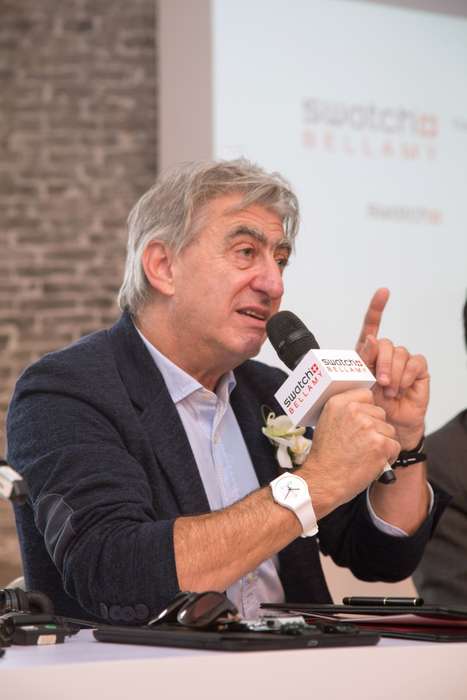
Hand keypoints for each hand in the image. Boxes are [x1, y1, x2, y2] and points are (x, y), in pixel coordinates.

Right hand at [298, 388, 399, 514]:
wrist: (323, 480)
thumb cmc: (325, 456)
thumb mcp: (327, 422)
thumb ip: (345, 410)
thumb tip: (363, 406)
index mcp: (339, 403)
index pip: (366, 395)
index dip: (368, 410)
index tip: (364, 421)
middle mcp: (354, 411)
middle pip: (380, 413)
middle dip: (376, 428)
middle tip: (362, 443)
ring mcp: (368, 426)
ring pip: (389, 430)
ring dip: (382, 443)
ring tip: (365, 454)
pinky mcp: (380, 444)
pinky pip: (395, 446)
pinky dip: (388, 457)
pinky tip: (372, 462)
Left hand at [356, 289, 428, 448]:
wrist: (387, 426)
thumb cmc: (370, 407)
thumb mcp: (358, 384)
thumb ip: (363, 361)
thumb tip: (370, 338)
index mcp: (368, 354)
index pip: (372, 326)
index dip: (377, 308)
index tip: (383, 292)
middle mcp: (387, 355)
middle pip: (385, 343)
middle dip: (381, 362)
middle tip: (378, 383)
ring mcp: (403, 362)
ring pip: (400, 353)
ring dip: (392, 373)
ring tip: (388, 391)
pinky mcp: (418, 370)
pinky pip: (415, 363)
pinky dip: (405, 376)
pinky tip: (400, 388)